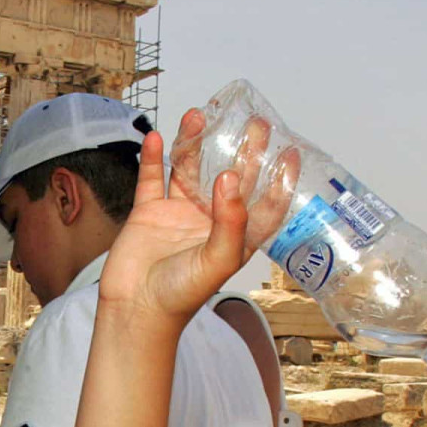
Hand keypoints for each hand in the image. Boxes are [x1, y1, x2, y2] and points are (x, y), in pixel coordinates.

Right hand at [99, 115, 298, 322]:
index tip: (290, 152)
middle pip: (230, 178)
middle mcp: (208, 221)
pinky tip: (155, 137)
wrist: (136, 309)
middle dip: (242, 150)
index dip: (278, 180)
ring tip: (199, 116)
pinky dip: (152, 158)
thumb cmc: (181, 296)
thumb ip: (230, 221)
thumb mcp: (218, 261)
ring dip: (194, 143)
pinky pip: (151, 179)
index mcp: (234, 236)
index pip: (263, 204)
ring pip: (189, 170)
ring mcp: (177, 214)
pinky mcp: (148, 213)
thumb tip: (230, 177)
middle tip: (254, 123)